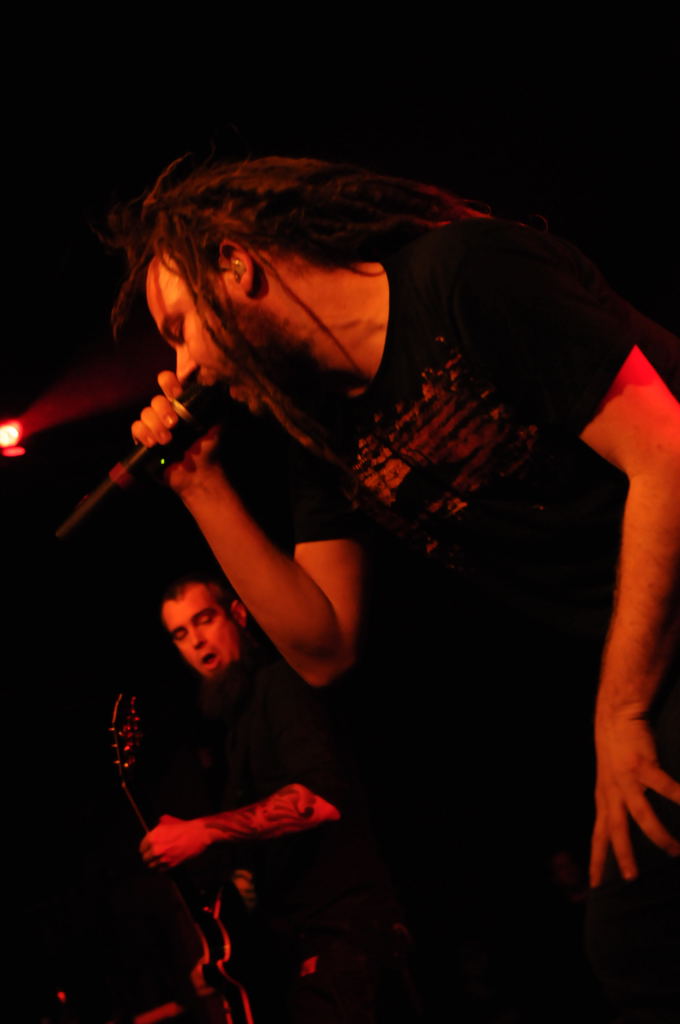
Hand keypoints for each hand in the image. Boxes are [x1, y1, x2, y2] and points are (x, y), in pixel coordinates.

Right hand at [131, 371, 221, 494]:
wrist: (201, 473)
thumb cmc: (211, 447)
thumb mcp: (220, 421)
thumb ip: (218, 400)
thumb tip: (217, 380)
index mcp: (181, 404)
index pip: (168, 383)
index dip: (169, 382)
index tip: (177, 391)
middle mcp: (166, 412)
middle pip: (156, 399)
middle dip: (164, 410)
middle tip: (175, 424)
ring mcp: (154, 425)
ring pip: (145, 413)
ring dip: (156, 425)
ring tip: (168, 440)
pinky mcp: (144, 440)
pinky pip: (136, 428)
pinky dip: (143, 434)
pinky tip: (153, 444)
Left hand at [140, 814, 211, 869]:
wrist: (198, 834)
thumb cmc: (183, 827)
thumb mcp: (167, 823)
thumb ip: (156, 830)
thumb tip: (151, 836)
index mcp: (153, 837)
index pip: (141, 848)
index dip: (144, 848)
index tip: (147, 849)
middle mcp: (156, 848)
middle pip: (145, 858)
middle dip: (148, 857)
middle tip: (153, 855)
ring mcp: (163, 858)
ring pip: (151, 866)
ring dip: (154, 863)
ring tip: (158, 859)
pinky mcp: (171, 865)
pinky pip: (160, 870)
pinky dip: (161, 868)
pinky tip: (165, 862)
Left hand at [590, 713, 679, 886]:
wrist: (615, 718)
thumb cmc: (616, 753)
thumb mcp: (609, 783)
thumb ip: (615, 807)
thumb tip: (623, 834)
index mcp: (604, 800)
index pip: (598, 836)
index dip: (596, 860)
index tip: (595, 886)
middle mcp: (611, 792)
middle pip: (615, 831)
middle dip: (624, 856)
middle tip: (632, 879)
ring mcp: (625, 779)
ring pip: (641, 815)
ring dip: (659, 835)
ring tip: (675, 851)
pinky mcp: (641, 764)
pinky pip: (664, 786)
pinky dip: (679, 798)